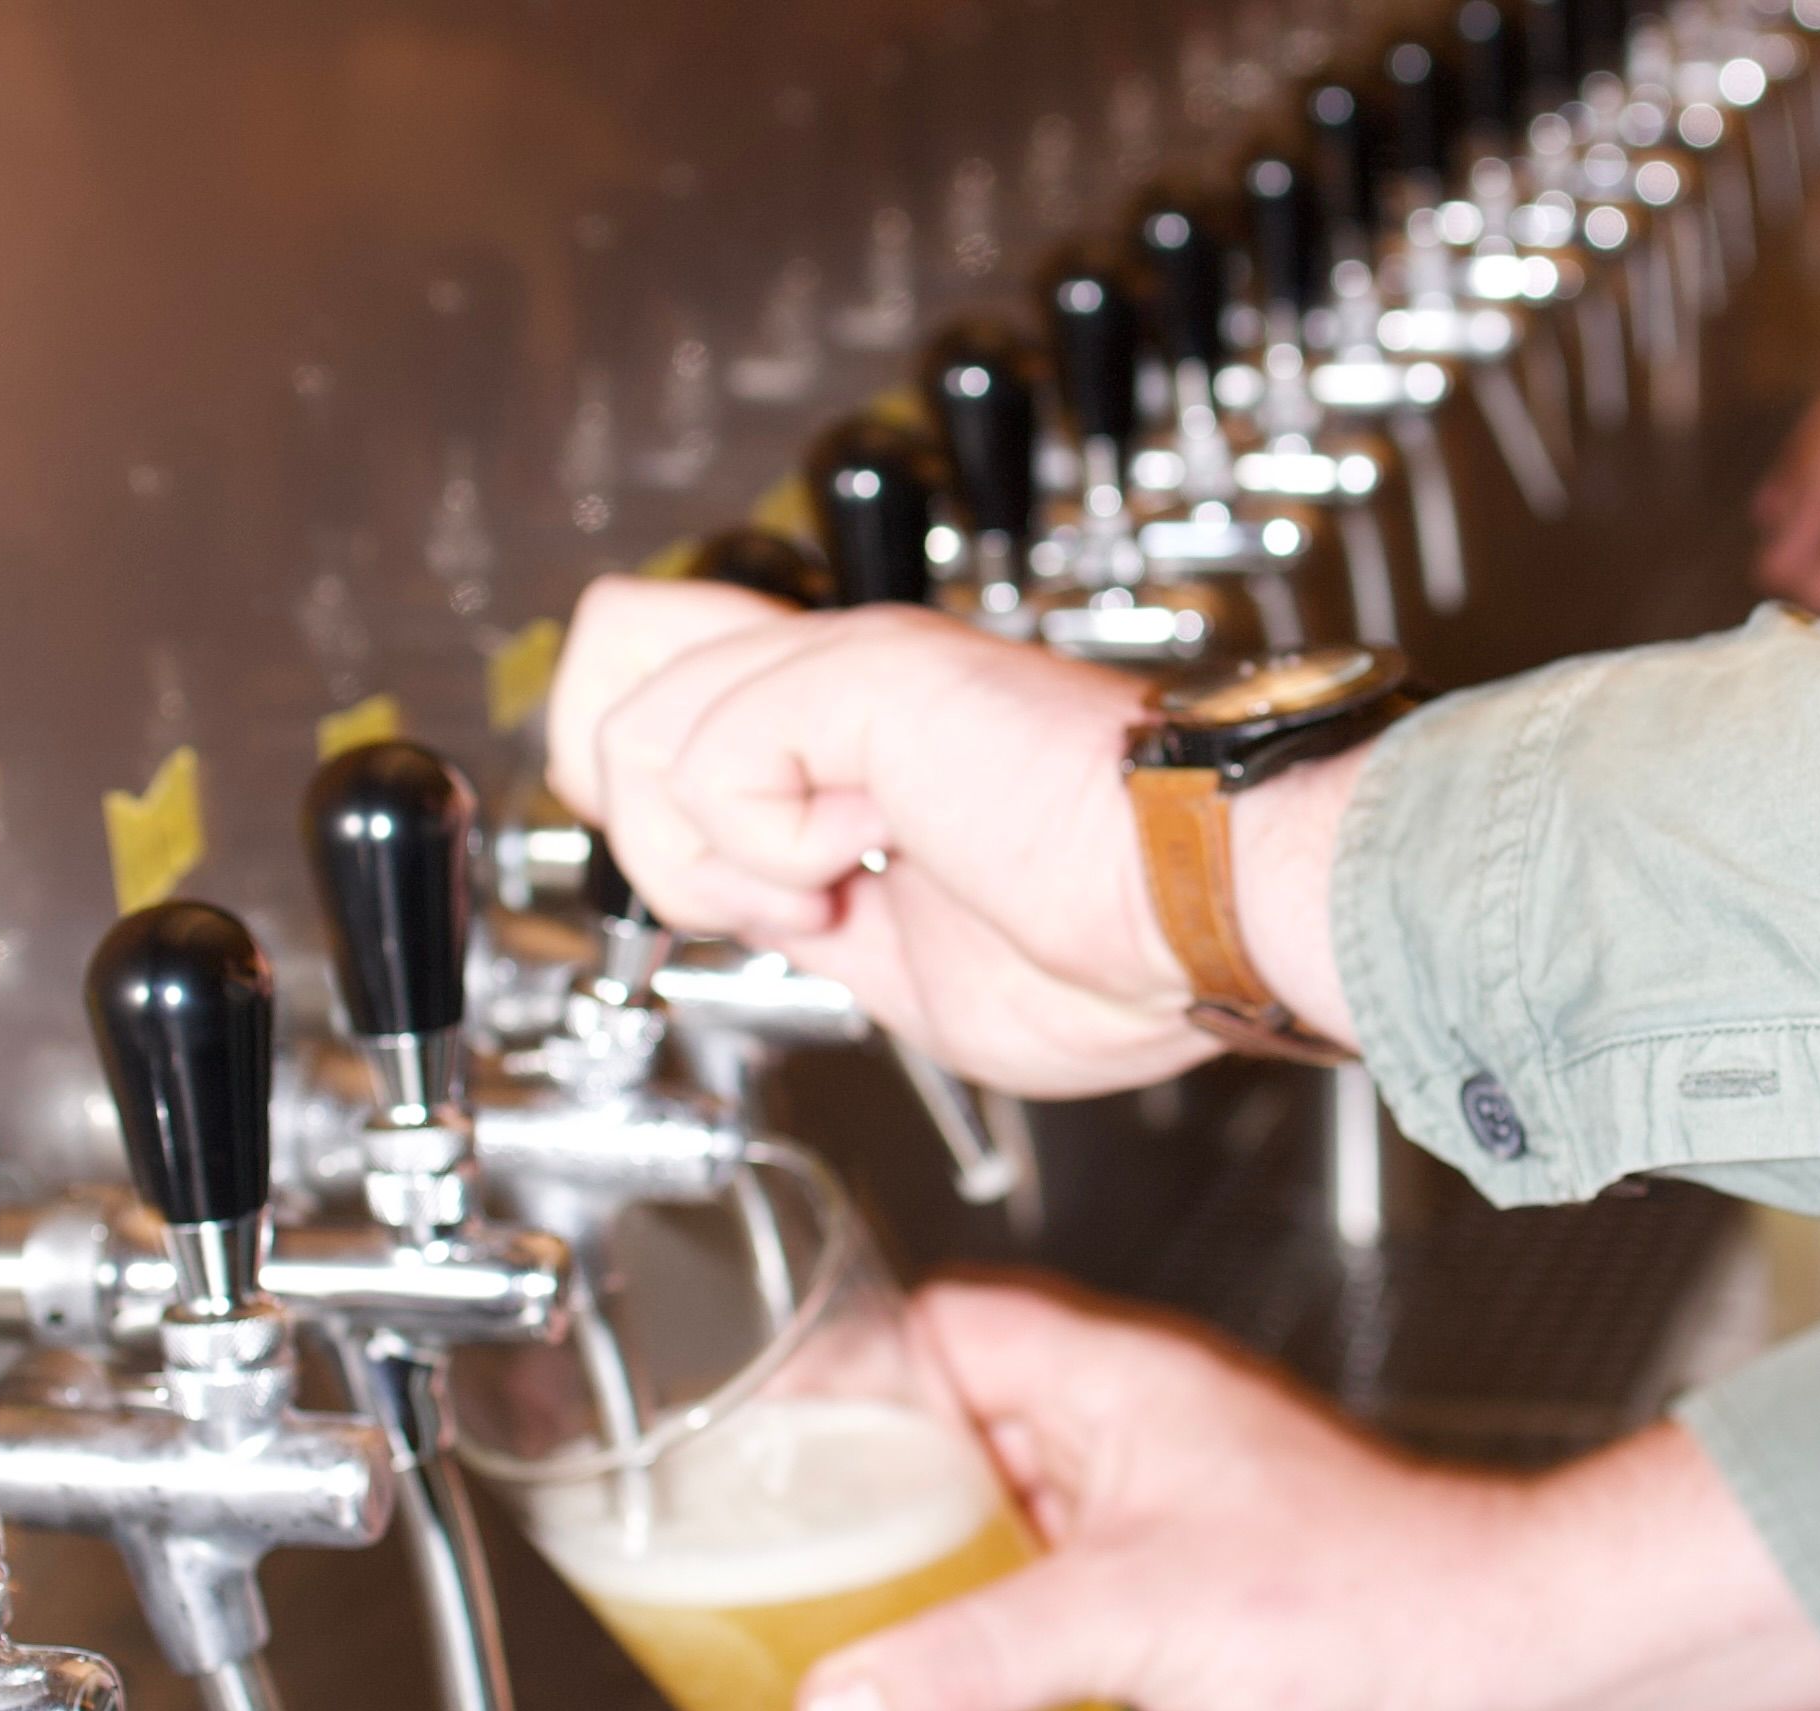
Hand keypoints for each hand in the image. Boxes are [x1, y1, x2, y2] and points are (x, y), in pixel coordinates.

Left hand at [546, 582, 1361, 1095]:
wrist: (1206, 915)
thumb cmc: (1122, 944)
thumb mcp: (904, 960)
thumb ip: (812, 914)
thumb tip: (750, 921)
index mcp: (865, 731)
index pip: (671, 686)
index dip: (651, 804)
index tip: (740, 907)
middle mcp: (847, 676)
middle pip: (613, 640)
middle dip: (632, 804)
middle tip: (740, 890)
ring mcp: (850, 667)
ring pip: (635, 731)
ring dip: (712, 863)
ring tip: (829, 899)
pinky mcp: (862, 679)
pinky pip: (707, 761)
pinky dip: (766, 856)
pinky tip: (865, 870)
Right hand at [794, 1282, 1819, 1710]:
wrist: (1489, 1669)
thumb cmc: (1368, 1592)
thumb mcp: (1128, 1616)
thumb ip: (972, 1657)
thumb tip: (840, 1698)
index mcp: (1112, 1384)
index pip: (942, 1329)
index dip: (846, 1367)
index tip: (763, 1423)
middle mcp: (1126, 1438)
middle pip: (951, 1429)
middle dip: (861, 1486)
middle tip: (771, 1548)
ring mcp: (1151, 1518)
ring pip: (998, 1518)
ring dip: (922, 1567)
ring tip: (829, 1625)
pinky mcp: (1174, 1601)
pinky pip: (1045, 1597)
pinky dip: (985, 1632)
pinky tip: (944, 1688)